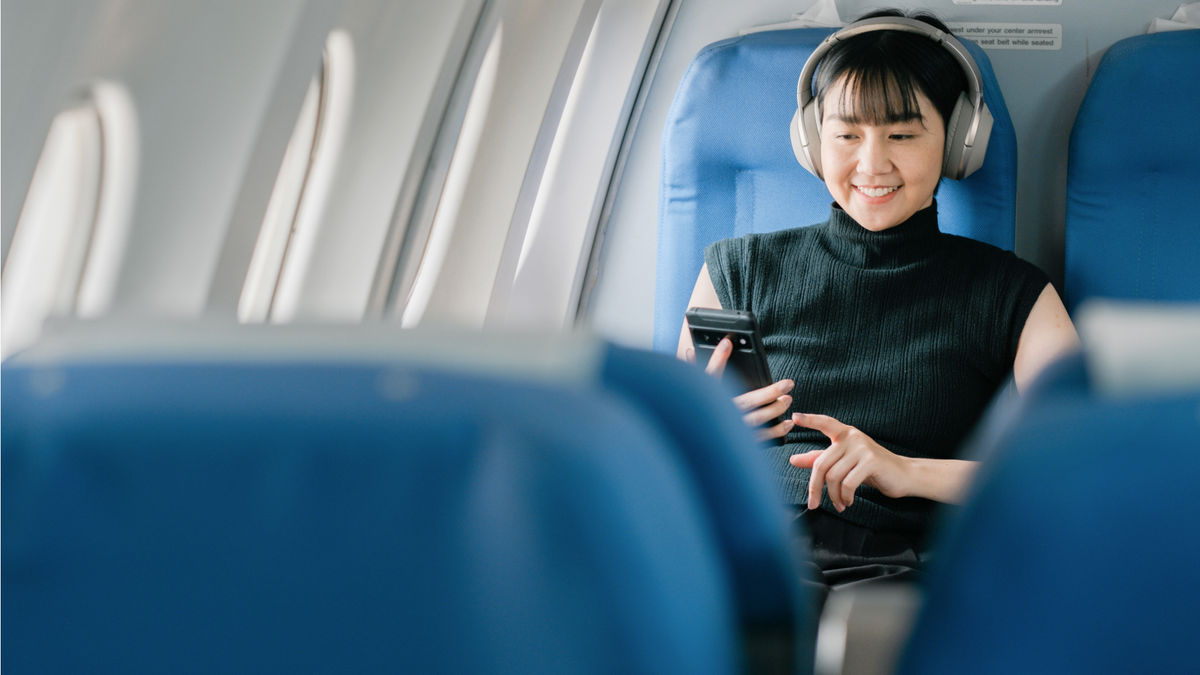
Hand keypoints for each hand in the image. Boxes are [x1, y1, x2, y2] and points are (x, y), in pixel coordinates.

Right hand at [685, 338, 794, 440]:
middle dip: (770, 393)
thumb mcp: (686, 394)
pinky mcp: (737, 442)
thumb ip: (688, 374)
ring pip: (756, 419)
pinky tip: (787, 423)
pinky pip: (760, 437)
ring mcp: (729, 429)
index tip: (727, 343)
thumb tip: (688, 351)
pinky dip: (776, 431)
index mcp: (706, 401)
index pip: (711, 375)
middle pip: (747, 401)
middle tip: (788, 384)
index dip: (718, 358)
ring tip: (788, 399)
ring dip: (775, 410)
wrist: (690, 445)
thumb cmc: (691, 416)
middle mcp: (719, 415)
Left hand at [788, 413, 910, 511]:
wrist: (903, 475)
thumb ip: (820, 459)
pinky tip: (848, 501)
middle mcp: (852, 437)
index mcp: (844, 434)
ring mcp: (862, 448)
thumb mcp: (844, 462)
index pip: (825, 423)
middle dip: (815, 488)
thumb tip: (793, 459)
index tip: (794, 417)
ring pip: (834, 476)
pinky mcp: (871, 461)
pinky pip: (848, 483)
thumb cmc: (871, 468)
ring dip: (833, 496)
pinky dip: (845, 497)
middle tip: (813, 504)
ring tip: (839, 504)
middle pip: (821, 464)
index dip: (809, 420)